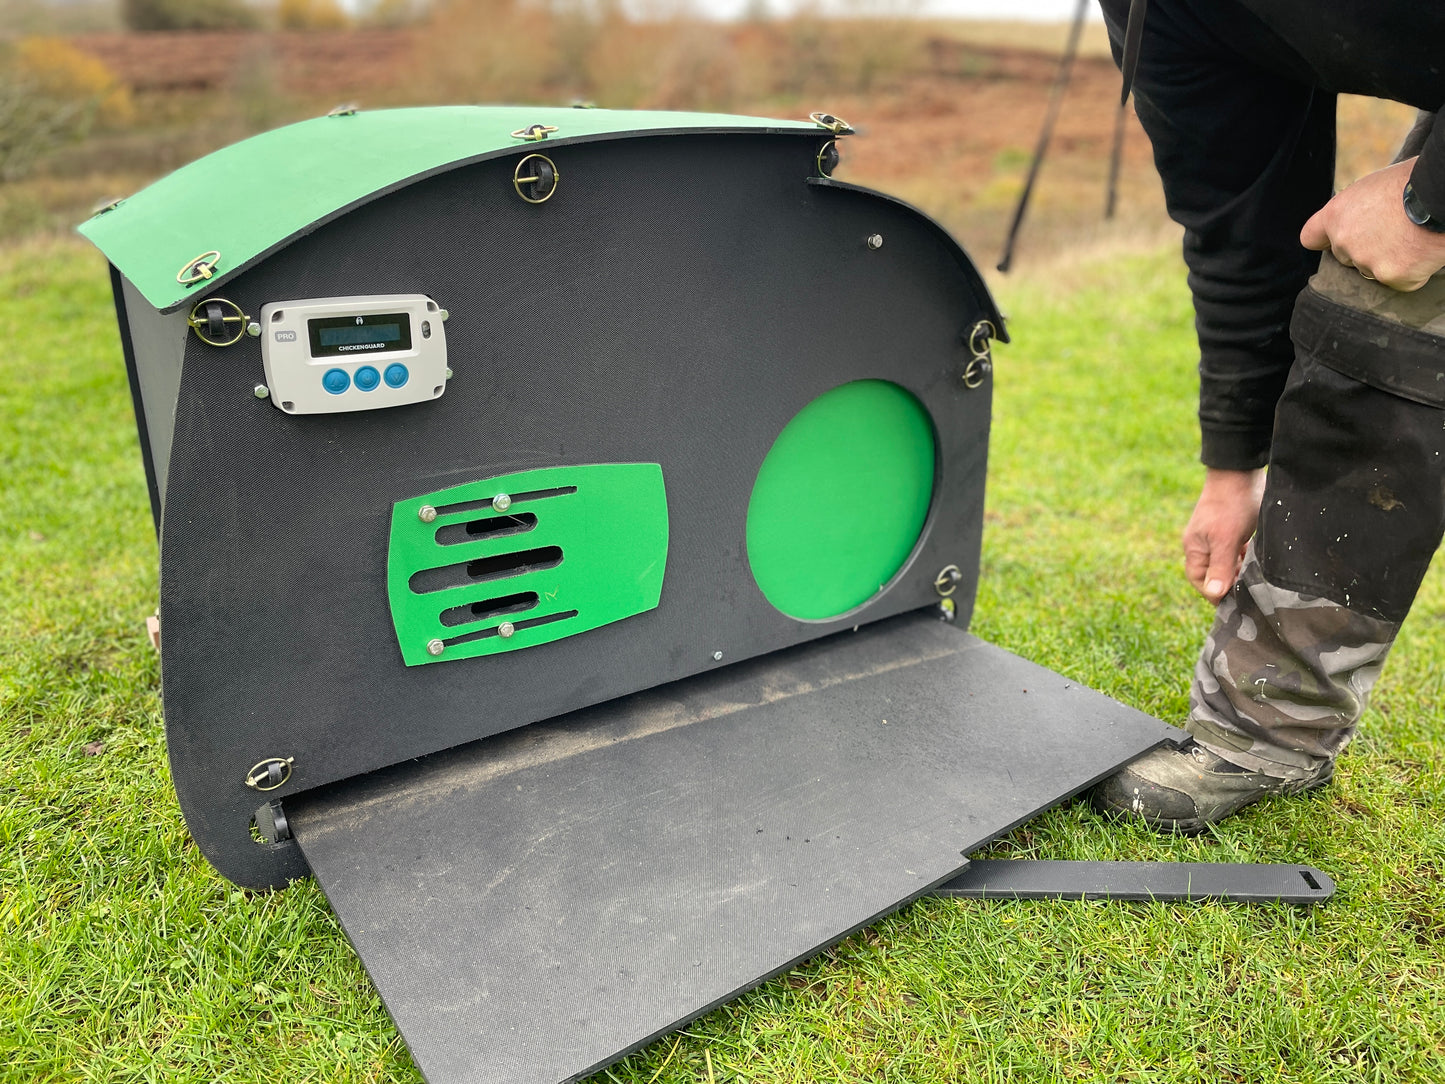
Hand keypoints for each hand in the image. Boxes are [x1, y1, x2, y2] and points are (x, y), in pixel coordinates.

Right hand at [1183, 468, 1264, 603]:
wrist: (1240, 472)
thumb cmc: (1230, 505)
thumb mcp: (1226, 540)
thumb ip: (1220, 567)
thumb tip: (1214, 594)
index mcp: (1194, 548)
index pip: (1199, 581)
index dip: (1215, 593)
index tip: (1236, 602)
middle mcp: (1202, 545)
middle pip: (1212, 573)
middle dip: (1229, 583)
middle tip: (1250, 592)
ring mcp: (1216, 537)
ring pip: (1226, 563)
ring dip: (1239, 571)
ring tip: (1255, 576)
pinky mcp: (1231, 530)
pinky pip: (1235, 552)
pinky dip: (1245, 558)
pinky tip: (1256, 559)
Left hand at [1300, 158, 1444, 290]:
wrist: (1440, 195)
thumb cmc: (1412, 181)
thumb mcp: (1372, 186)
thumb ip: (1356, 209)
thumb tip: (1357, 218)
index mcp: (1336, 215)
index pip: (1311, 237)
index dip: (1324, 239)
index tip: (1331, 240)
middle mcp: (1345, 242)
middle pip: (1346, 256)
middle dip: (1365, 249)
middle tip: (1393, 232)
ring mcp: (1367, 262)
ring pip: (1373, 270)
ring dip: (1389, 260)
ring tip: (1412, 237)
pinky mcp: (1392, 277)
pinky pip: (1400, 280)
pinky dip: (1413, 271)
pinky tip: (1423, 250)